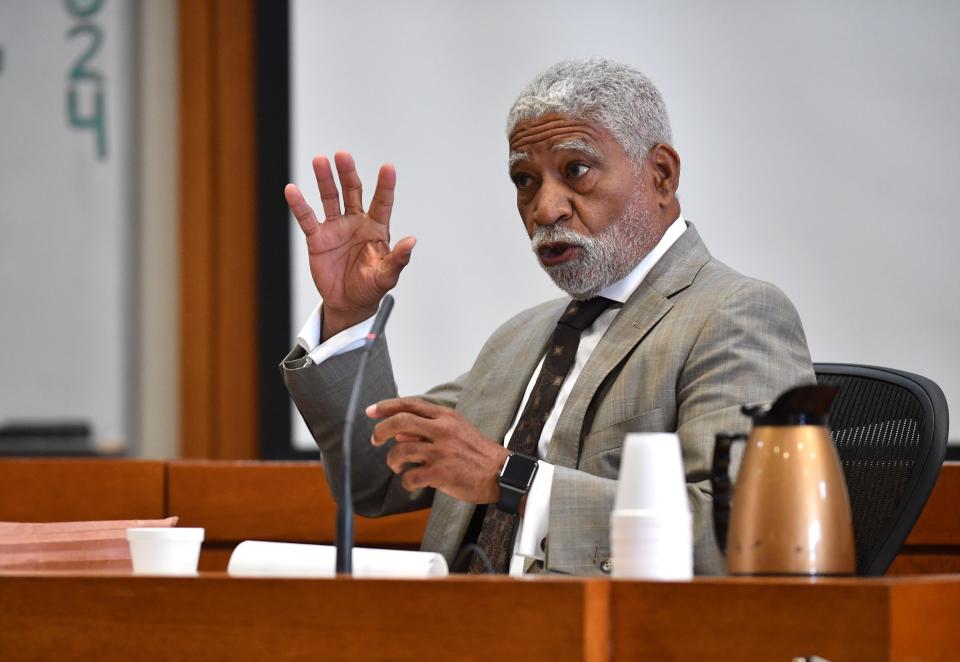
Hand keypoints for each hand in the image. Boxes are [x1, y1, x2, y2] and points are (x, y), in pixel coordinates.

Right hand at [284, 152, 415, 338]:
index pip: (382, 203)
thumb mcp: (387, 277)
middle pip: (353, 192)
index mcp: (376, 229)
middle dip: (348, 174)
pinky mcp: (318, 238)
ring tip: (320, 160)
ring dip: (325, 180)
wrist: (348, 303)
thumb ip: (398, 259)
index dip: (385, 186)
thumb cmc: (371, 287)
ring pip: (330, 198)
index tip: (388, 168)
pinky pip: (307, 219)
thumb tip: (412, 242)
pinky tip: (292, 190)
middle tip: (343, 155)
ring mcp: (336, 228)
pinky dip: (300, 205)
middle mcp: (356, 222)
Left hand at [367, 397, 509, 503]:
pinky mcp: (442, 473)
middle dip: (380, 430)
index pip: (410, 404)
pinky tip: (410, 482)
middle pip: (400, 422)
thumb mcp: (456, 431)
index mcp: (446, 417)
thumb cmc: (477, 453)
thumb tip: (399, 432)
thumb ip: (428, 429)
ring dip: (392, 460)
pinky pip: (411, 476)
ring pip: (401, 450)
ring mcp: (442, 452)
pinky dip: (405, 481)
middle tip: (375, 440)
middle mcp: (442, 430)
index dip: (386, 406)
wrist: (501, 474)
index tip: (371, 411)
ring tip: (395, 466)